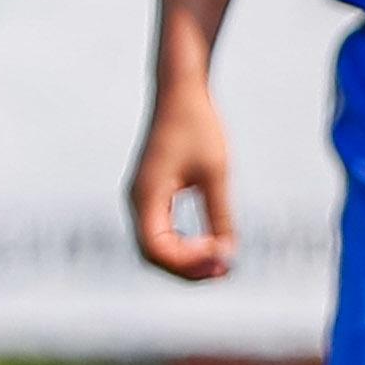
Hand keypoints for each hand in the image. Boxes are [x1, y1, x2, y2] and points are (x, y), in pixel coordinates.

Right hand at [129, 75, 235, 279]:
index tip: (223, 261)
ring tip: (222, 262)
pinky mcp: (152, 193)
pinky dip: (183, 244)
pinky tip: (210, 244)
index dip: (188, 264)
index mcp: (146, 197)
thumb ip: (220, 215)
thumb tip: (227, 253)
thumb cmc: (198, 127)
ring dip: (186, 258)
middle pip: (154, 254)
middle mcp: (137, 202)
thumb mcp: (216, 174)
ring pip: (156, 245)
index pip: (156, 250)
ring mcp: (142, 198)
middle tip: (226, 271)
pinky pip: (161, 231)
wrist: (181, 93)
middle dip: (188, 267)